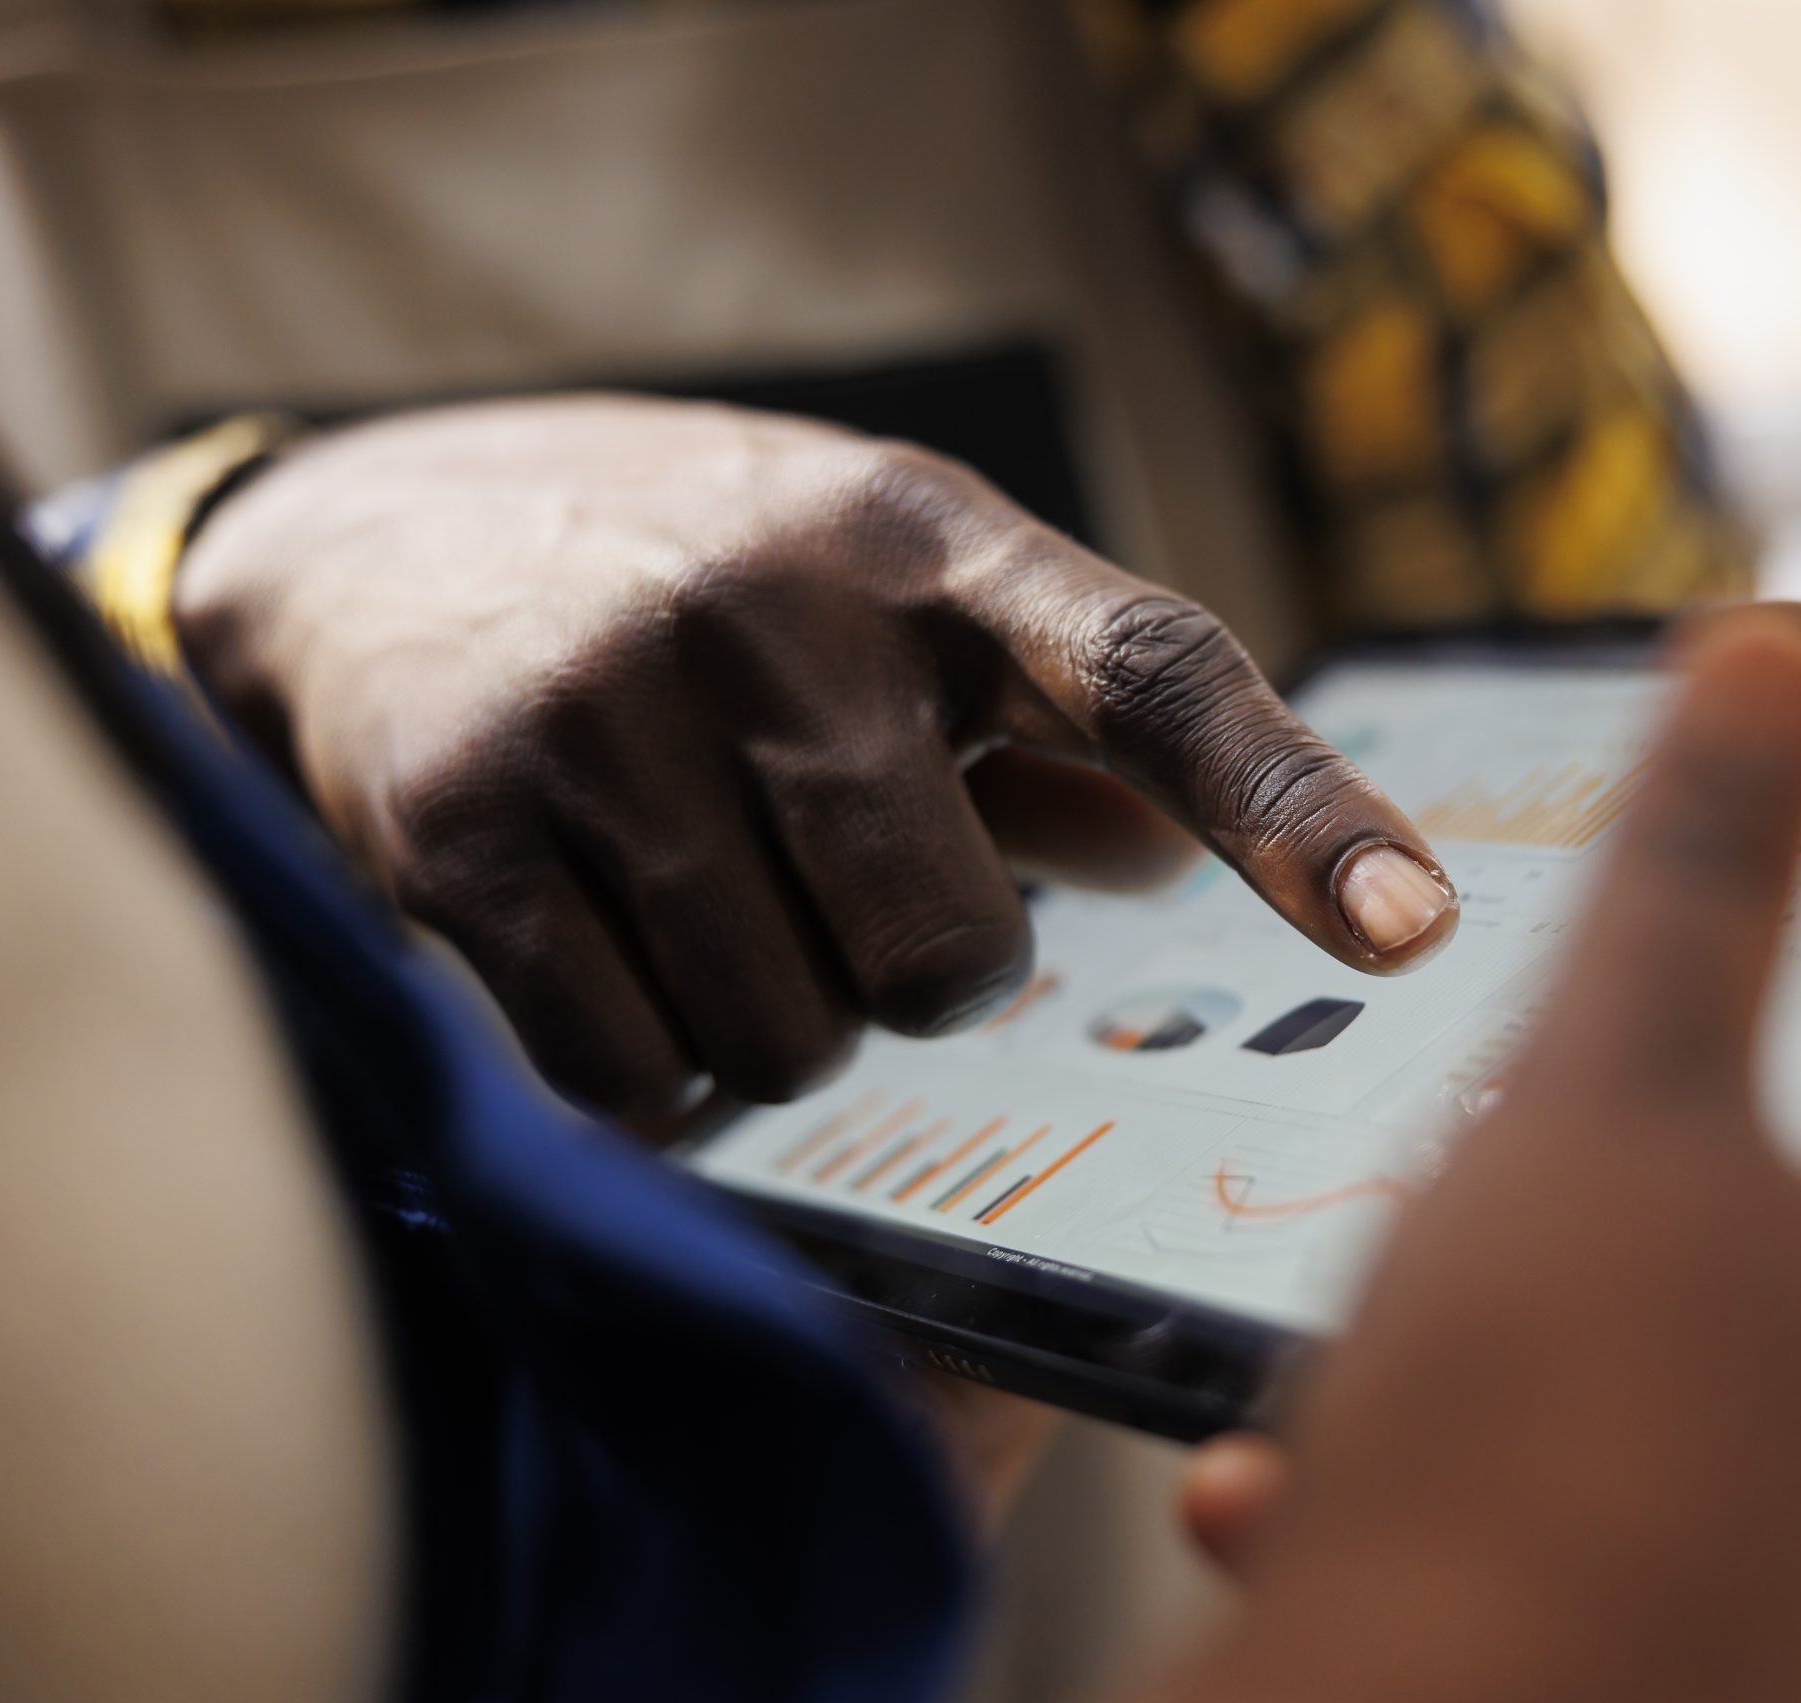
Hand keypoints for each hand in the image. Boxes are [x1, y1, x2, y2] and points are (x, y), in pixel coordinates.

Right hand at [176, 395, 1455, 1119]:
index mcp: (931, 544)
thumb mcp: (898, 599)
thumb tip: (1187, 864)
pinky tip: (614, 952)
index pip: (1157, 677)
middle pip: (952, 961)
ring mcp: (608, 709)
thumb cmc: (711, 588)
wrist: (385, 531)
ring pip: (791, 1039)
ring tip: (711, 896)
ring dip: (778, 1023)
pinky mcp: (462, 820)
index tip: (1415, 929)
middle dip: (920, 978)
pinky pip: (633, 1074)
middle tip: (844, 890)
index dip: (1294, 809)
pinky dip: (650, 1070)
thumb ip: (1057, 731)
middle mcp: (780, 610)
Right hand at [1156, 610, 1800, 1702]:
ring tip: (1410, 1354)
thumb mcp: (1606, 1103)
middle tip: (1671, 1135)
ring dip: (1551, 1354)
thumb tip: (1777, 655)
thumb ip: (1701, 882)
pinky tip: (1313, 1490)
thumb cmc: (1554, 1444)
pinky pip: (1619, 1538)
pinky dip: (1482, 1487)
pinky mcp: (1754, 1702)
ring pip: (1714, 1411)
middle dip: (1761, 1188)